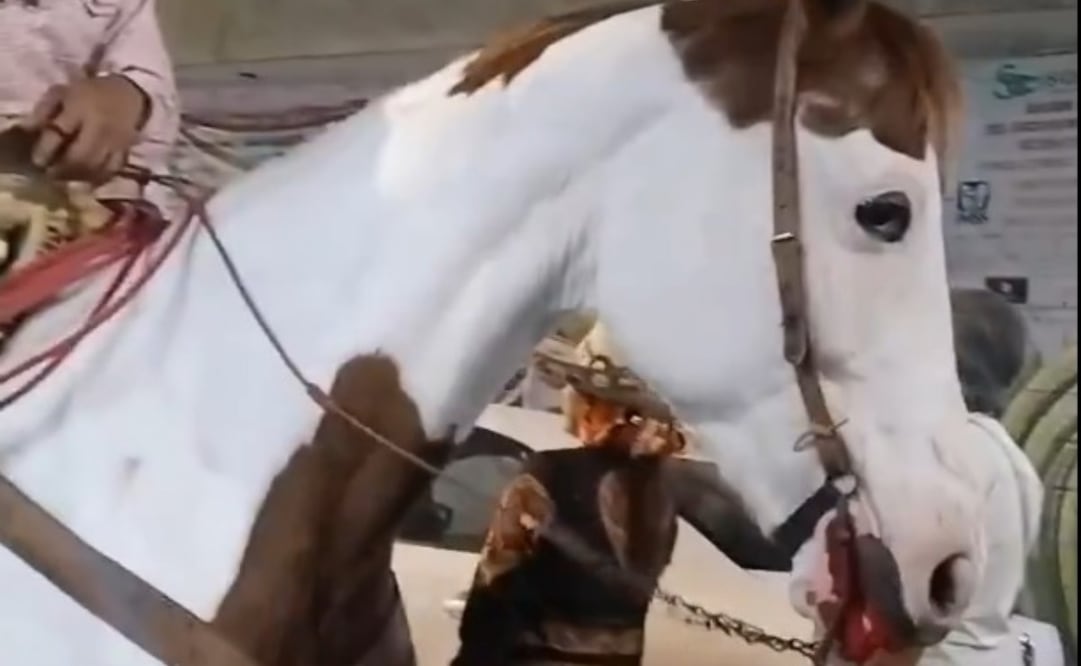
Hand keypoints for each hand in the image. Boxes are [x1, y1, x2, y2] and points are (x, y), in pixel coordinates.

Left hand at [20, 75, 148, 183]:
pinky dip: (97, 178)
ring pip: (95, 167)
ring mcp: (114, 141)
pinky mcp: (125, 151)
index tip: (37, 161)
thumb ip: (44, 111)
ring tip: (66, 177)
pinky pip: (111, 170)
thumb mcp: (62, 93)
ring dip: (77, 176)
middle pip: (79, 157)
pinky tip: (87, 179)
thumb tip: (26, 130)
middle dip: (62, 169)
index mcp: (79, 108)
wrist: (128, 93)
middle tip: (51, 174)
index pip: (59, 134)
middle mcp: (99, 127)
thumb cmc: (89, 93)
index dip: (45, 150)